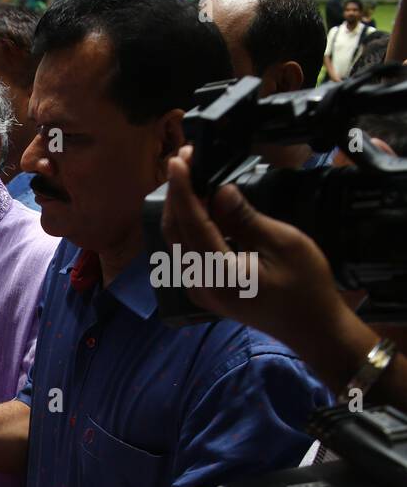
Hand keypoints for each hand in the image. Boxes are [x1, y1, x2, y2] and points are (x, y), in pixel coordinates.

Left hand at [161, 144, 345, 347]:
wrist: (311, 328)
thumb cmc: (306, 287)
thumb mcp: (283, 244)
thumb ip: (245, 219)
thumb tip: (220, 192)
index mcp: (217, 275)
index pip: (190, 224)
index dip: (182, 189)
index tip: (178, 160)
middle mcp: (198, 284)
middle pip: (175, 231)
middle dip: (176, 193)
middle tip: (184, 158)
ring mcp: (198, 289)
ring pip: (178, 240)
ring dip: (180, 207)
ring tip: (188, 174)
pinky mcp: (204, 288)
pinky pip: (188, 250)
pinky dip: (189, 224)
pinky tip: (198, 204)